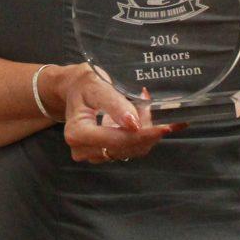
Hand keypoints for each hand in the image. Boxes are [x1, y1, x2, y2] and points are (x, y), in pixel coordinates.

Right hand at [61, 65, 182, 163]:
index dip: (143, 135)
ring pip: (132, 150)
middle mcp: (82, 150)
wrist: (75, 90)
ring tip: (143, 106)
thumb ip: (116, 105)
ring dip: (145, 130)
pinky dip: (142, 134)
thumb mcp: (98, 87)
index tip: (165, 127)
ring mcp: (93, 155)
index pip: (117, 140)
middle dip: (146, 129)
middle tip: (151, 104)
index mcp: (77, 133)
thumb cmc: (85, 85)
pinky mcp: (104, 154)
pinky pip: (130, 149)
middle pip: (126, 147)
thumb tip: (134, 125)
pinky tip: (143, 116)